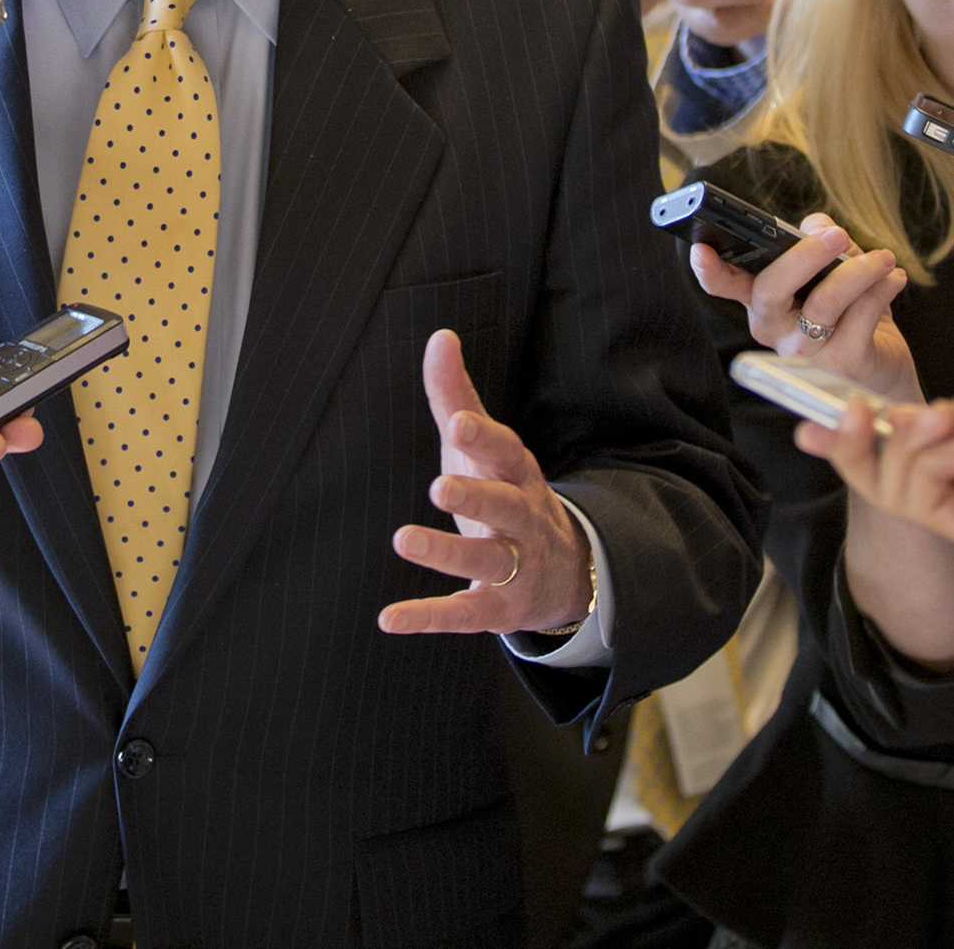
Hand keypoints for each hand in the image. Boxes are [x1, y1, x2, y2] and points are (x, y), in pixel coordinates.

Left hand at [379, 330, 592, 636]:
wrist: (564, 571)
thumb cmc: (506, 490)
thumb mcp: (486, 445)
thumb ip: (457, 395)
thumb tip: (440, 335)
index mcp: (517, 474)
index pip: (505, 451)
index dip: (484, 438)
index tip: (456, 421)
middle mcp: (522, 519)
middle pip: (505, 507)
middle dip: (476, 497)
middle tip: (439, 485)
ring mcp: (514, 566)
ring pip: (485, 561)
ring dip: (446, 552)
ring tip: (404, 539)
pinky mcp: (497, 608)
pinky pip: (463, 613)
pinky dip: (428, 616)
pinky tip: (389, 618)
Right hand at [689, 213, 920, 399]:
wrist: (884, 371)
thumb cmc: (852, 316)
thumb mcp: (832, 272)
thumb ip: (819, 242)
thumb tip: (816, 226)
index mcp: (764, 302)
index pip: (725, 285)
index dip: (709, 270)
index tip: (701, 249)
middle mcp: (775, 329)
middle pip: (770, 290)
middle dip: (802, 257)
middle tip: (835, 235)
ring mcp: (806, 351)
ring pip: (822, 303)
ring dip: (857, 271)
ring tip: (883, 258)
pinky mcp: (842, 364)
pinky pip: (860, 317)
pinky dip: (882, 290)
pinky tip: (894, 279)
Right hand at [801, 350, 953, 609]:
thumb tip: (907, 419)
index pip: (897, 434)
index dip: (851, 424)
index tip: (808, 407)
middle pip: (879, 467)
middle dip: (848, 440)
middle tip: (843, 412)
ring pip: (894, 488)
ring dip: (901, 447)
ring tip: (941, 424)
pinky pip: (927, 505)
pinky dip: (929, 469)